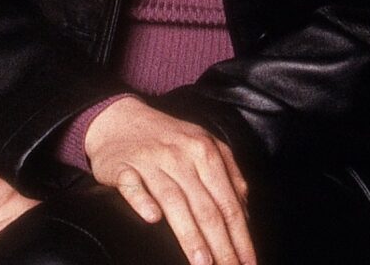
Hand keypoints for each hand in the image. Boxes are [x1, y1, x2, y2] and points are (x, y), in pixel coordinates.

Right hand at [83, 97, 254, 264]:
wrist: (120, 119)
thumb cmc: (168, 140)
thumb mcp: (204, 147)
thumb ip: (229, 177)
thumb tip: (246, 213)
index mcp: (206, 152)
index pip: (229, 203)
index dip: (241, 237)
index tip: (248, 264)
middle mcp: (181, 156)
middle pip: (206, 207)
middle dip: (221, 246)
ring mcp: (151, 161)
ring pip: (174, 201)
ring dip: (190, 235)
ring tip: (203, 264)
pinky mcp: (122, 166)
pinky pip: (133, 186)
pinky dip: (142, 201)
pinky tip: (152, 219)